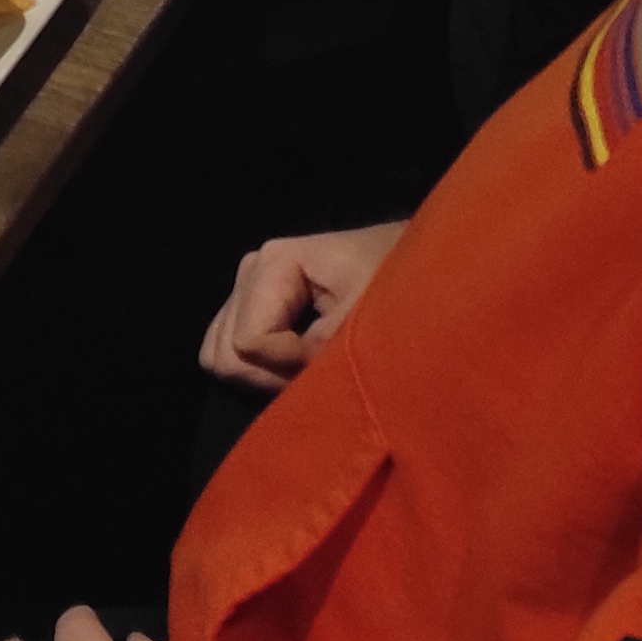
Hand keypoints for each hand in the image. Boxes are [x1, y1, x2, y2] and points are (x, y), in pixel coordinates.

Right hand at [197, 221, 406, 391]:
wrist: (419, 270)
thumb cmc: (398, 284)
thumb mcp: (368, 313)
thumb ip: (320, 347)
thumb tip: (284, 377)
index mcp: (274, 263)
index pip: (248, 341)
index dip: (287, 364)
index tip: (332, 356)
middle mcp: (252, 269)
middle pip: (226, 351)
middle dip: (271, 375)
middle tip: (319, 369)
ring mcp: (249, 287)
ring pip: (221, 355)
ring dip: (266, 375)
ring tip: (309, 367)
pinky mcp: (253, 306)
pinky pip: (229, 352)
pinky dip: (260, 370)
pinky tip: (296, 362)